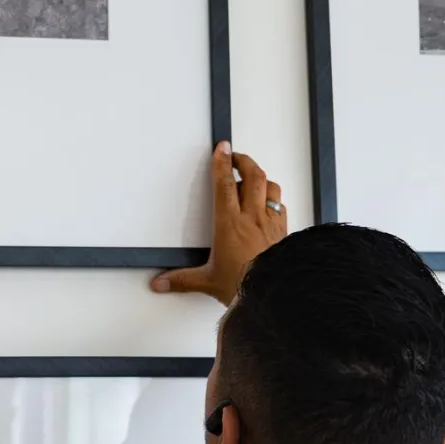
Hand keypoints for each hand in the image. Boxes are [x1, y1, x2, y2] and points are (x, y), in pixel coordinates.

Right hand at [151, 143, 287, 306]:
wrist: (273, 294)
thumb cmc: (244, 287)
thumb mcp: (208, 282)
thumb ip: (182, 280)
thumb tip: (161, 283)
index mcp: (229, 223)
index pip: (224, 183)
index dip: (222, 162)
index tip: (221, 148)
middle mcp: (252, 218)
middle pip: (252, 176)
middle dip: (244, 161)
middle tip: (236, 156)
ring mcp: (270, 223)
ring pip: (270, 187)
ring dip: (262, 178)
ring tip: (254, 177)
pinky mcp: (283, 233)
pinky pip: (281, 207)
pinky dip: (275, 199)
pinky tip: (270, 205)